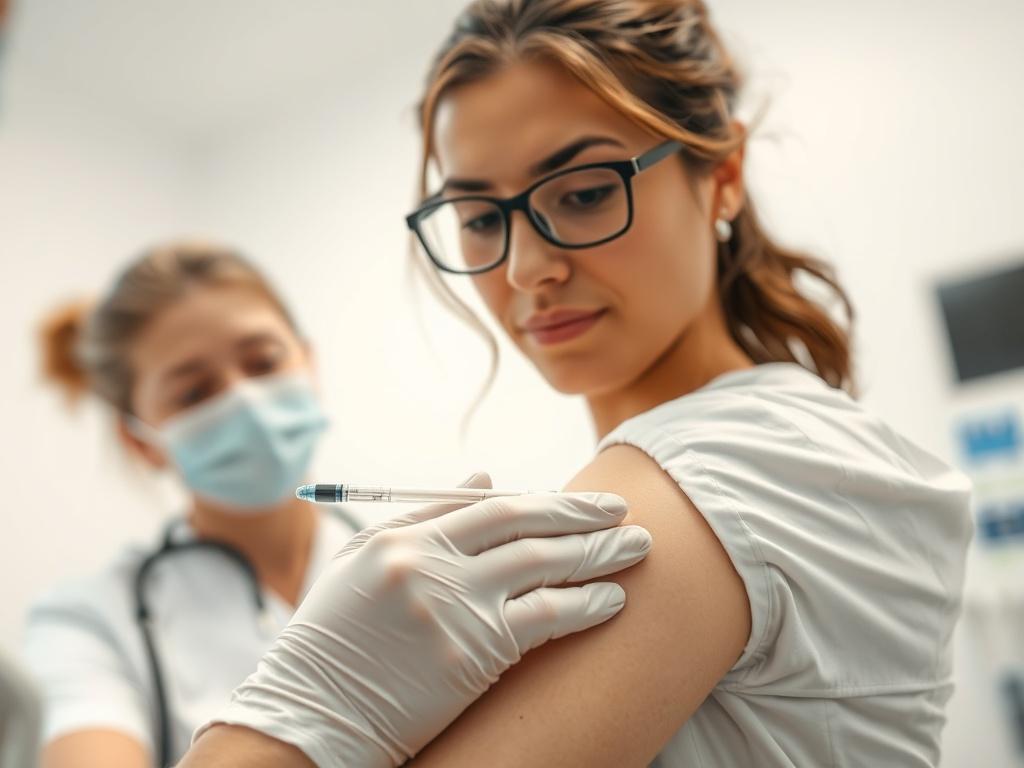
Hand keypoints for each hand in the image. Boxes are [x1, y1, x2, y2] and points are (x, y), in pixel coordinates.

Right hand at [194, 473, 651, 766]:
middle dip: (582, 516)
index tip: (582, 502)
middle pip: (527, 525)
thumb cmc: (336, 641)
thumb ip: (427, 516)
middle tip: (623, 511)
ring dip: (597, 555)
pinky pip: (546, 618)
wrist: (311, 715)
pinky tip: (613, 599)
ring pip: (544, 565)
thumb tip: (488, 477)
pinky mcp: (473, 654)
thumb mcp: (368, 563)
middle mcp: (431, 563)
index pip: (494, 507)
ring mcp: (454, 606)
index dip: (546, 501)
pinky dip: (585, 604)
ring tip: (636, 548)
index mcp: (405, 538)